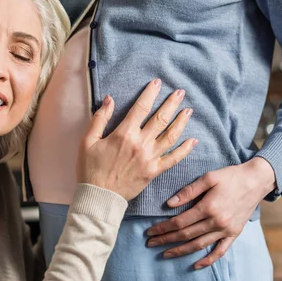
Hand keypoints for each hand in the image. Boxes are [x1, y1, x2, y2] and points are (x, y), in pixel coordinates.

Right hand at [77, 79, 196, 200]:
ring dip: (181, 122)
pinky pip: (174, 159)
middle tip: (180, 92)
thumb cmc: (90, 169)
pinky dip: (185, 149)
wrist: (99, 197)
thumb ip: (100, 118)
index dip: (150, 93)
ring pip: (171, 136)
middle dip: (172, 103)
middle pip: (161, 119)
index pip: (141, 107)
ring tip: (189, 111)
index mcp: (124, 134)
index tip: (157, 83)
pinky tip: (193, 140)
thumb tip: (109, 99)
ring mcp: (150, 158)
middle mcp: (140, 143)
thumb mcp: (88, 141)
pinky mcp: (154, 172)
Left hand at [146, 157, 275, 268]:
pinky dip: (208, 260)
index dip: (163, 228)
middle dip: (166, 240)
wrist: (257, 181)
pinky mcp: (234, 234)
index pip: (179, 222)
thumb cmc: (231, 176)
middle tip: (150, 243)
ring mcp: (226, 230)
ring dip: (181, 251)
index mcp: (208, 207)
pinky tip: (196, 265)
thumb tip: (169, 204)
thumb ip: (188, 191)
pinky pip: (220, 251)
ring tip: (165, 254)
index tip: (150, 231)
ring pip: (199, 245)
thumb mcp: (208, 177)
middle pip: (186, 235)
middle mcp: (217, 222)